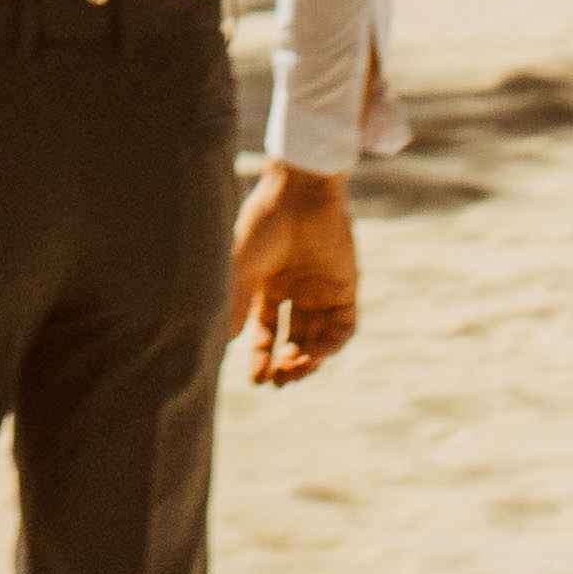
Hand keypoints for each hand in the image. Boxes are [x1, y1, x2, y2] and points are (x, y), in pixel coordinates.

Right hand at [231, 163, 358, 383]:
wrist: (298, 193)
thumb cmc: (264, 224)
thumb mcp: (242, 268)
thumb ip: (237, 305)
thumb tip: (227, 342)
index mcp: (267, 284)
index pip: (265, 330)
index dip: (260, 355)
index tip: (256, 379)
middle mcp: (294, 289)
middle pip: (293, 338)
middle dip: (285, 363)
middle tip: (277, 380)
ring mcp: (321, 289)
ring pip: (318, 337)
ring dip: (308, 359)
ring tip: (293, 369)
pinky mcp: (345, 286)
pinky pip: (343, 326)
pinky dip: (331, 344)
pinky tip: (314, 353)